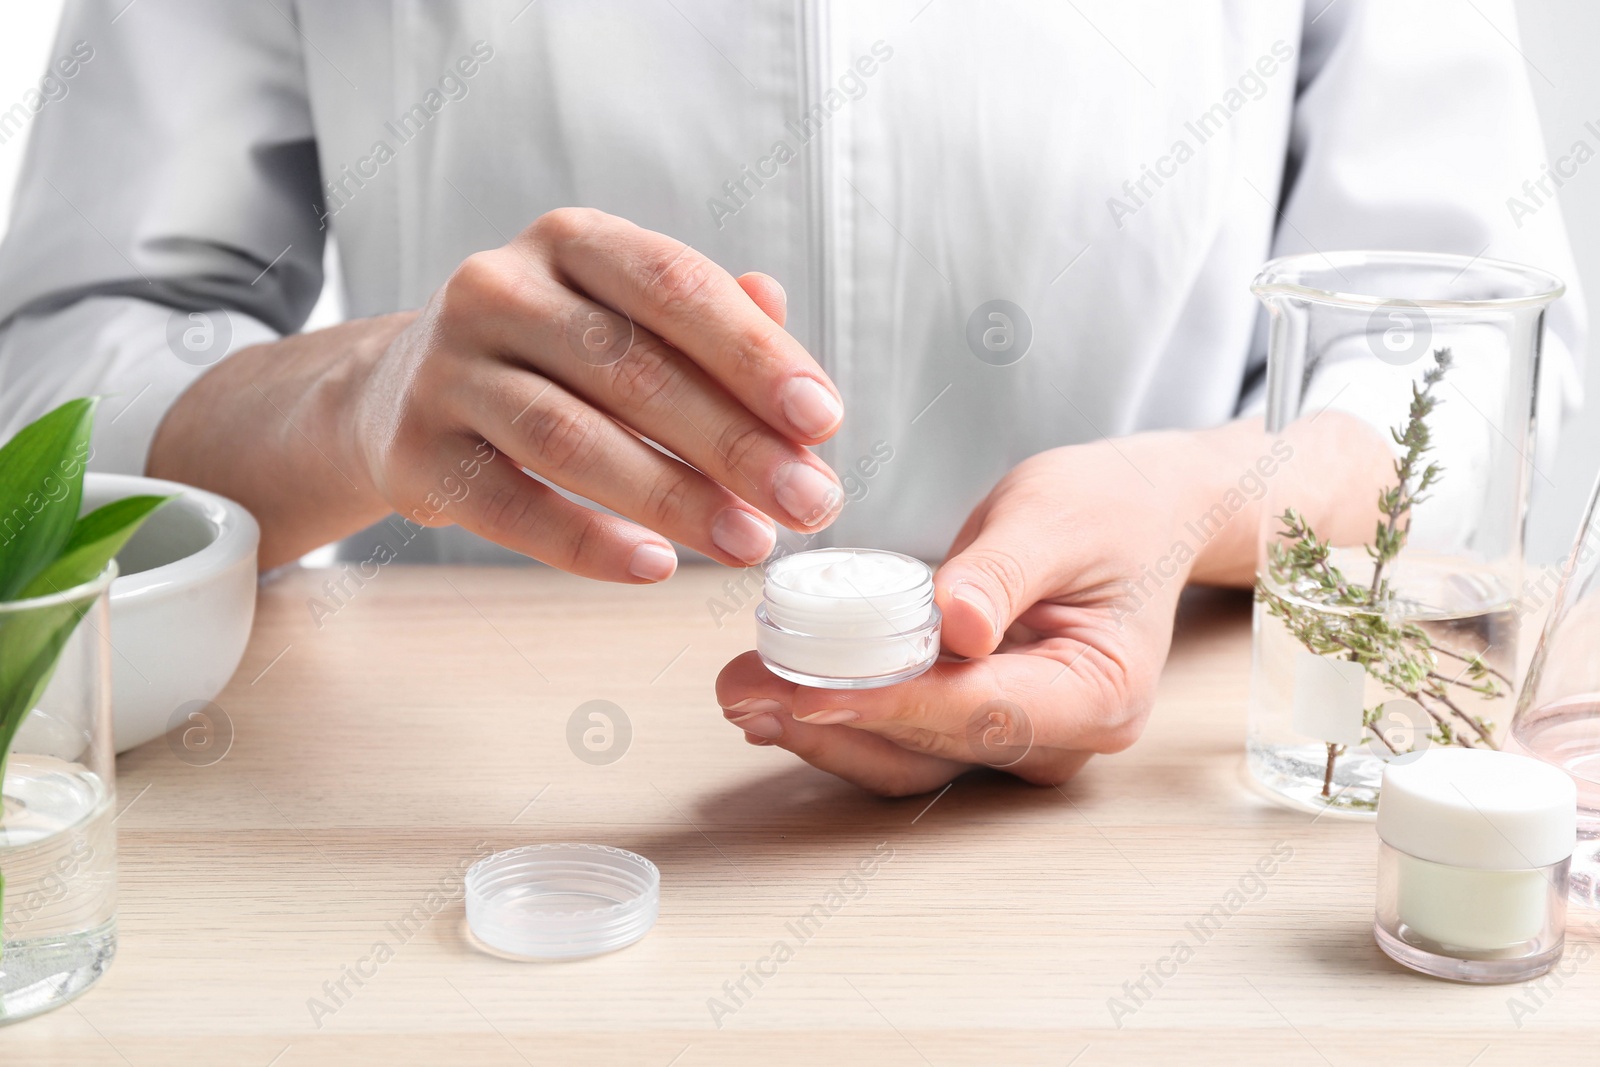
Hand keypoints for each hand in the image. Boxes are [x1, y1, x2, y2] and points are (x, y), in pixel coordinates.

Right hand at [351, 208, 843, 579]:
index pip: (676, 286)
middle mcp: (499, 288)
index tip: (824, 420)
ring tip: (747, 542)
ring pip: (571, 439)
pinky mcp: (415, 451)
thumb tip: (797, 371)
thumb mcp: (630, 321)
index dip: (755, 356)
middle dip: (734, 442)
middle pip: (633, 369)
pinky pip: (511, 505)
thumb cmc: (555, 358)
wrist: (401, 390)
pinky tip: (655, 567)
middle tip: (808, 502)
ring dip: (672, 497)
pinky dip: (586, 541)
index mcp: (572, 241)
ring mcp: (447, 369)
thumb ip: (715, 339)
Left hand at [714, 418, 1390, 794]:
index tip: (807, 693)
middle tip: (741, 689)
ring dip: (819, 733)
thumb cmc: (1109, 510)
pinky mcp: (976, 725)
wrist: (1135, 518)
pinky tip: (775, 696)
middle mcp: (1058, 737)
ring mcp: (1016, 740)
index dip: (888, 705)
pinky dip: (837, 718)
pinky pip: (902, 736)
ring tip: (739, 692)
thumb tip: (954, 627)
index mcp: (1099, 693)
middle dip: (831, 722)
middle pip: (931, 747)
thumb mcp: (1056, 516)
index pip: (980, 711)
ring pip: (906, 757)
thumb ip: (1003, 573)